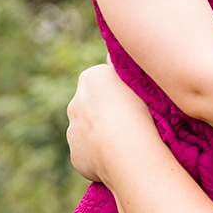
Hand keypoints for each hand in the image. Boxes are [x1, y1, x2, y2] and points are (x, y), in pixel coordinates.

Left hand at [66, 64, 157, 186]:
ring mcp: (74, 132)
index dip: (119, 90)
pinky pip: (90, 154)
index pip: (104, 80)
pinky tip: (120, 156)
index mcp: (91, 79)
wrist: (126, 149)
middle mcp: (75, 103)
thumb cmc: (138, 110)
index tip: (134, 100)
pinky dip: (101, 156)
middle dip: (106, 113)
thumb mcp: (135, 78)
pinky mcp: (77, 156)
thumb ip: (118, 67)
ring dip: (103, 135)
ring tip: (127, 142)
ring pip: (89, 131)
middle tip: (132, 121)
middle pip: (92, 106)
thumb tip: (110, 55)